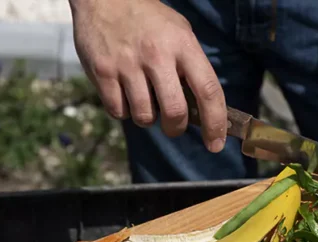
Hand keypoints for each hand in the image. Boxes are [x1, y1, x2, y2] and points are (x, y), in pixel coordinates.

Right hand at [69, 0, 226, 151]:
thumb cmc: (149, 21)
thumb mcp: (180, 33)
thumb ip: (191, 68)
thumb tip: (203, 111)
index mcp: (182, 45)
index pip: (208, 91)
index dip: (215, 123)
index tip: (215, 144)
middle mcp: (156, 55)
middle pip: (175, 112)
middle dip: (176, 127)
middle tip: (173, 125)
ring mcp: (127, 64)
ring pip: (144, 116)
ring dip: (147, 118)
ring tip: (144, 99)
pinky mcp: (102, 72)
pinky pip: (118, 111)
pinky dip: (123, 110)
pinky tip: (124, 93)